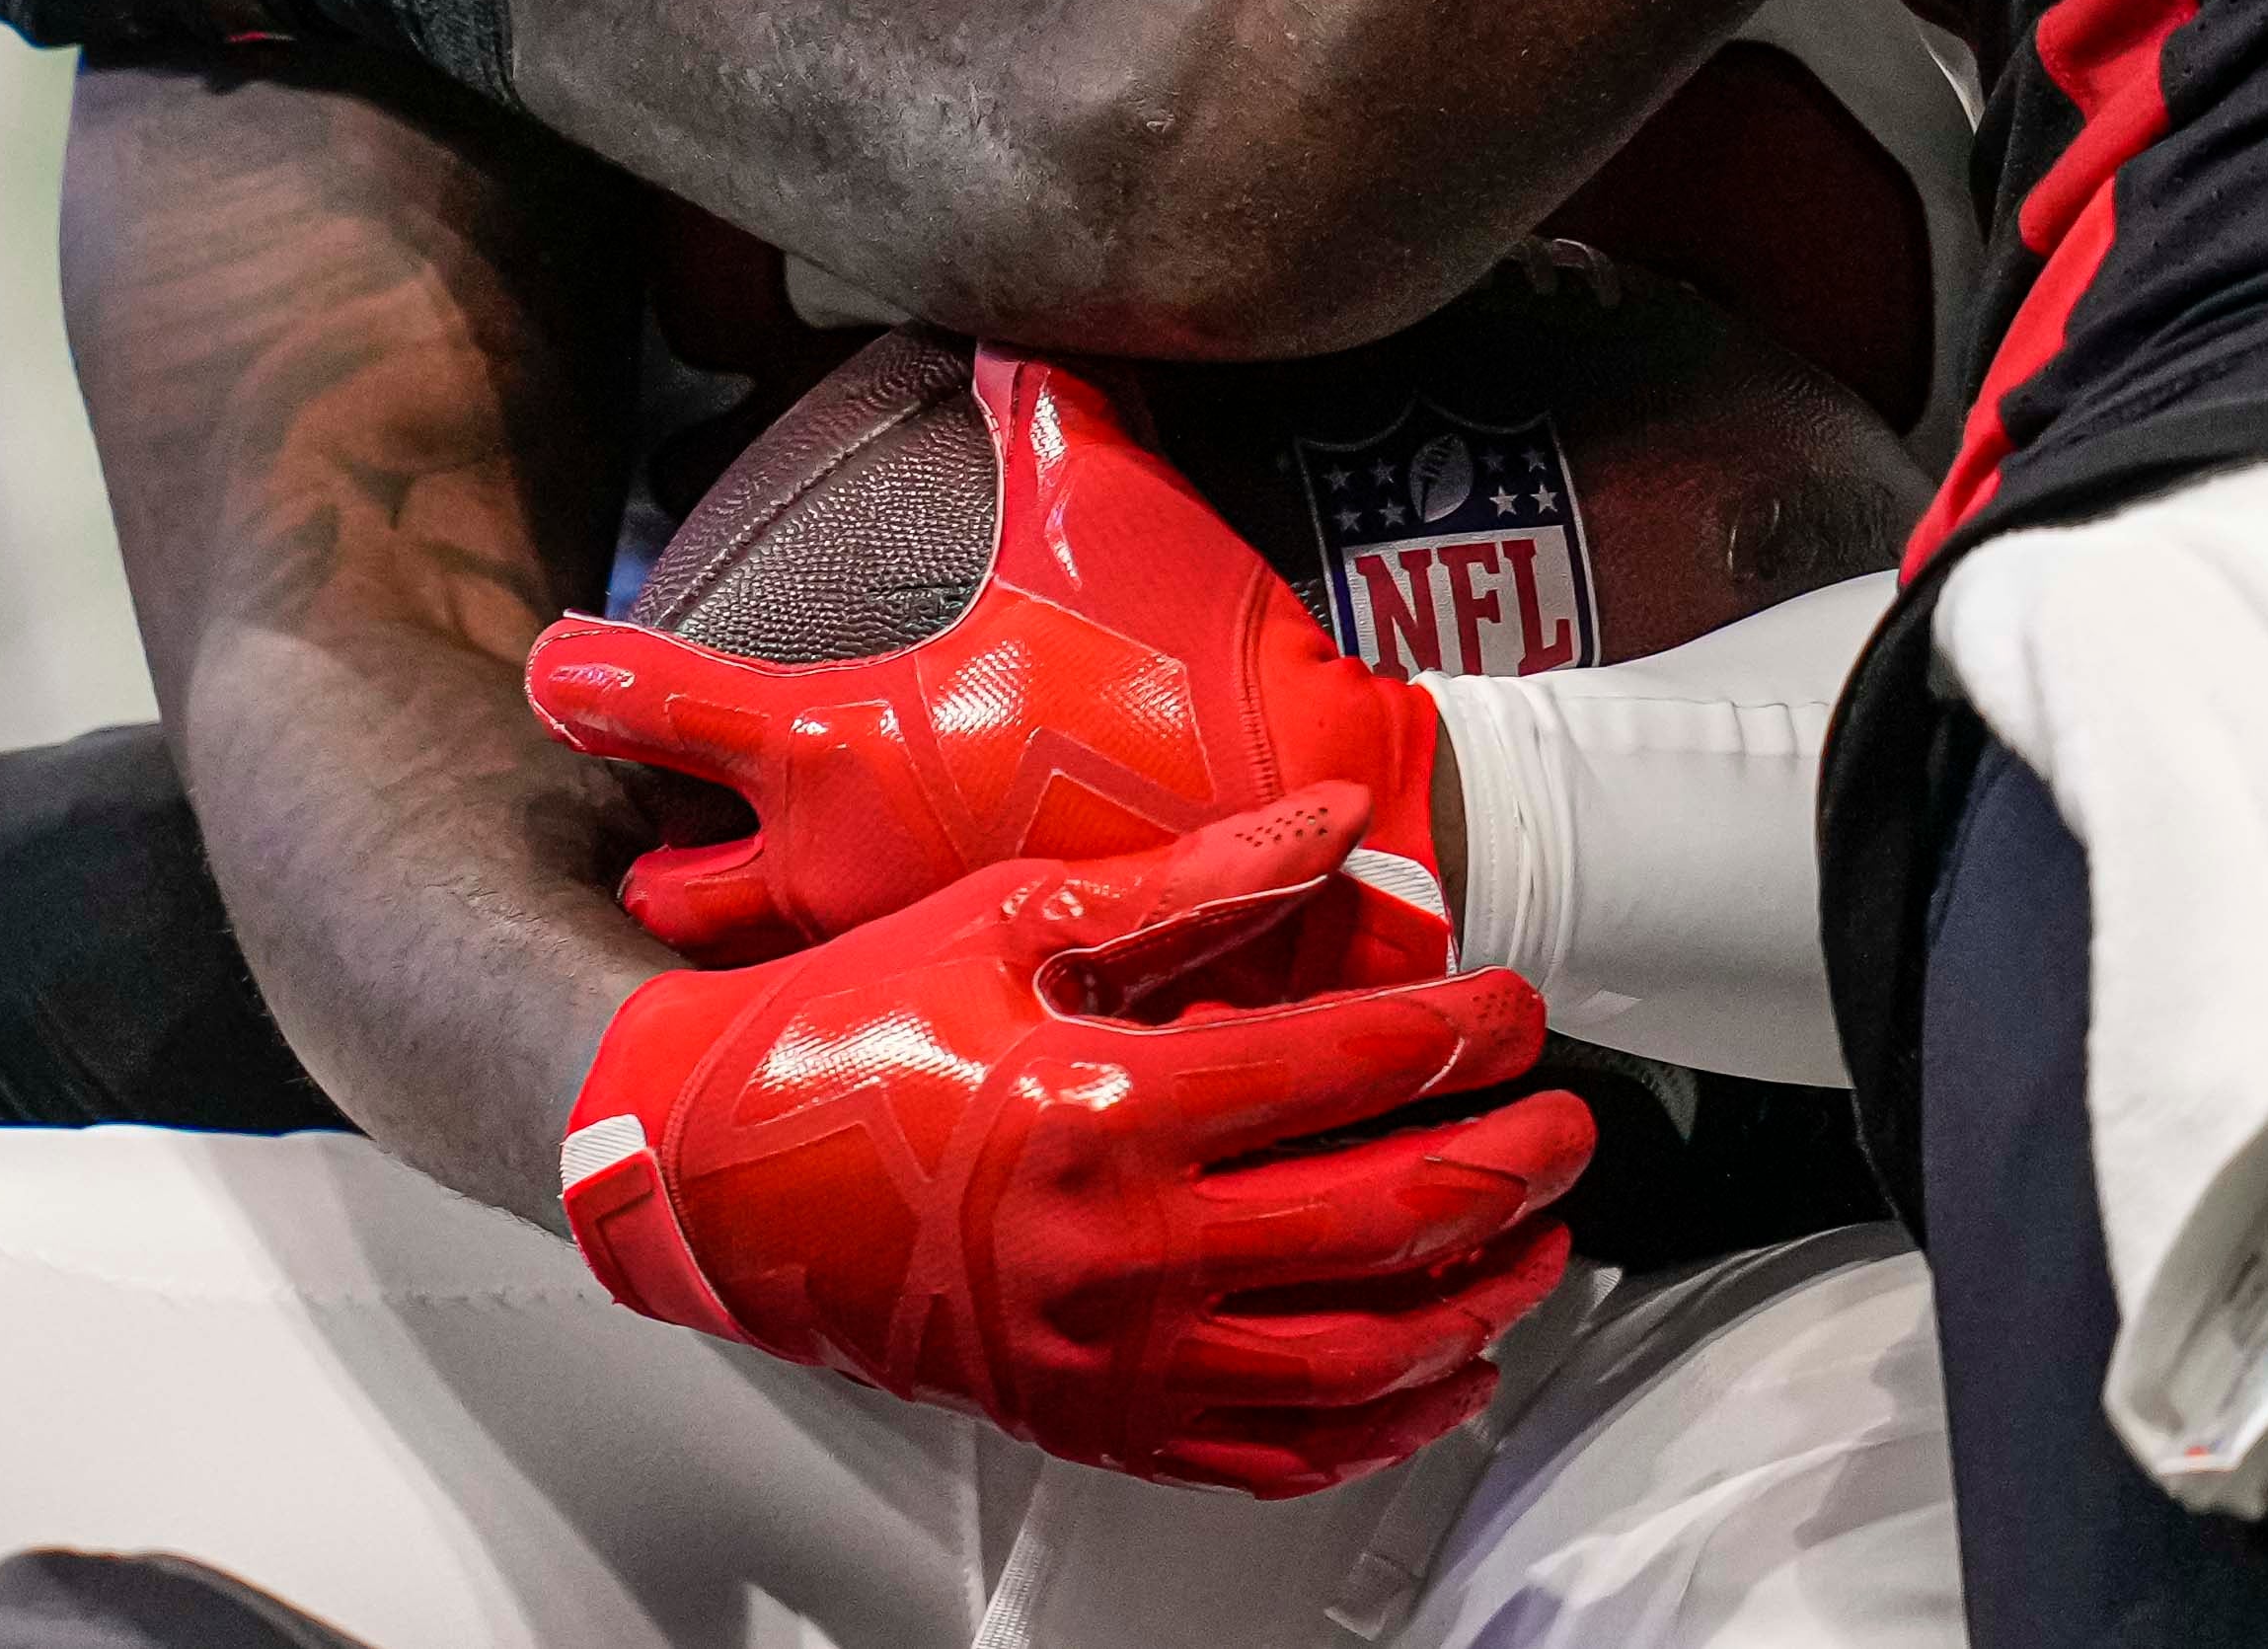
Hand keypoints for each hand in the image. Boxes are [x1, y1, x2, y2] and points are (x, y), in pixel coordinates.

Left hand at [530, 351, 1452, 970]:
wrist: (1325, 827)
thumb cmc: (1195, 669)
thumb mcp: (1109, 507)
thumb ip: (1040, 406)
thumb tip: (1010, 324)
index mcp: (837, 748)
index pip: (658, 707)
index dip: (591, 678)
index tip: (555, 664)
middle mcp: (836, 867)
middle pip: (672, 891)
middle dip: (654, 855)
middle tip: (657, 823)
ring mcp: (901, 948)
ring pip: (759, 964)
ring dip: (742, 926)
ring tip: (754, 887)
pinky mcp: (976, 997)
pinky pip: (871, 992)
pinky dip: (849, 974)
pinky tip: (884, 937)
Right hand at [555, 789, 1589, 1494]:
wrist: (702, 1175)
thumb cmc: (842, 1034)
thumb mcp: (1013, 920)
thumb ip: (1194, 877)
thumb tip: (1338, 817)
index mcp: (1109, 1110)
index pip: (1343, 1070)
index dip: (1457, 1034)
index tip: (1515, 1006)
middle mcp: (1123, 1251)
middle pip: (1381, 1214)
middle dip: (1505, 1163)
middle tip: (1566, 1121)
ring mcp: (1109, 1357)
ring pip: (1355, 1352)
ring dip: (1475, 1296)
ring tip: (1538, 1239)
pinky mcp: (1091, 1423)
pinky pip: (1274, 1451)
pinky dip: (1385, 1421)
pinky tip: (1445, 1370)